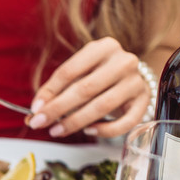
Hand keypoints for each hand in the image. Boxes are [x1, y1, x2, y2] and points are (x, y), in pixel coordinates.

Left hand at [28, 37, 150, 138]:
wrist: (128, 77)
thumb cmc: (97, 76)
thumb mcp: (77, 75)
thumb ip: (56, 90)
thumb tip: (35, 112)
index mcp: (104, 47)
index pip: (70, 71)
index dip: (49, 92)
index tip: (34, 109)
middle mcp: (123, 61)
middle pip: (85, 89)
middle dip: (58, 109)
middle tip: (39, 123)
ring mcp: (136, 81)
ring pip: (103, 106)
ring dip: (75, 122)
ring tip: (57, 130)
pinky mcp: (144, 100)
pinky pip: (125, 121)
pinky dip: (105, 130)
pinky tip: (89, 131)